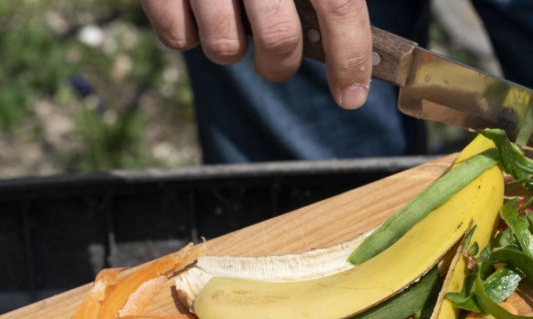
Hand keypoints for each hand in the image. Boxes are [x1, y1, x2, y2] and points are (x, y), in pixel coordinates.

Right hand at [140, 0, 371, 108]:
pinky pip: (178, 38)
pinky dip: (188, 35)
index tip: (351, 96)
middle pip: (279, 40)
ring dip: (231, 48)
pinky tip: (194, 8)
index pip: (339, 6)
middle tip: (276, 57)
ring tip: (228, 18)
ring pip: (225, 47)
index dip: (351, 57)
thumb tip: (355, 51)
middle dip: (281, 64)